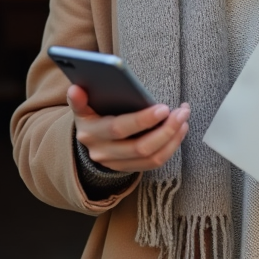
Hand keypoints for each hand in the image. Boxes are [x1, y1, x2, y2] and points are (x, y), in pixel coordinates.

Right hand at [67, 85, 189, 172]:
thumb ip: (78, 99)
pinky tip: (180, 129)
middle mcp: (103, 152)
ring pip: (151, 158)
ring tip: (184, 118)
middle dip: (165, 129)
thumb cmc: (91, 115)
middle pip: (139, 147)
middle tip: (181, 112)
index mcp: (91, 133)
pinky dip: (171, 146)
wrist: (89, 141)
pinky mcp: (130, 169)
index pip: (118, 129)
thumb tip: (75, 89)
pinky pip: (155, 163)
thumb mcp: (81, 106)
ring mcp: (116, 164)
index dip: (142, 120)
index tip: (163, 108)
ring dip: (173, 138)